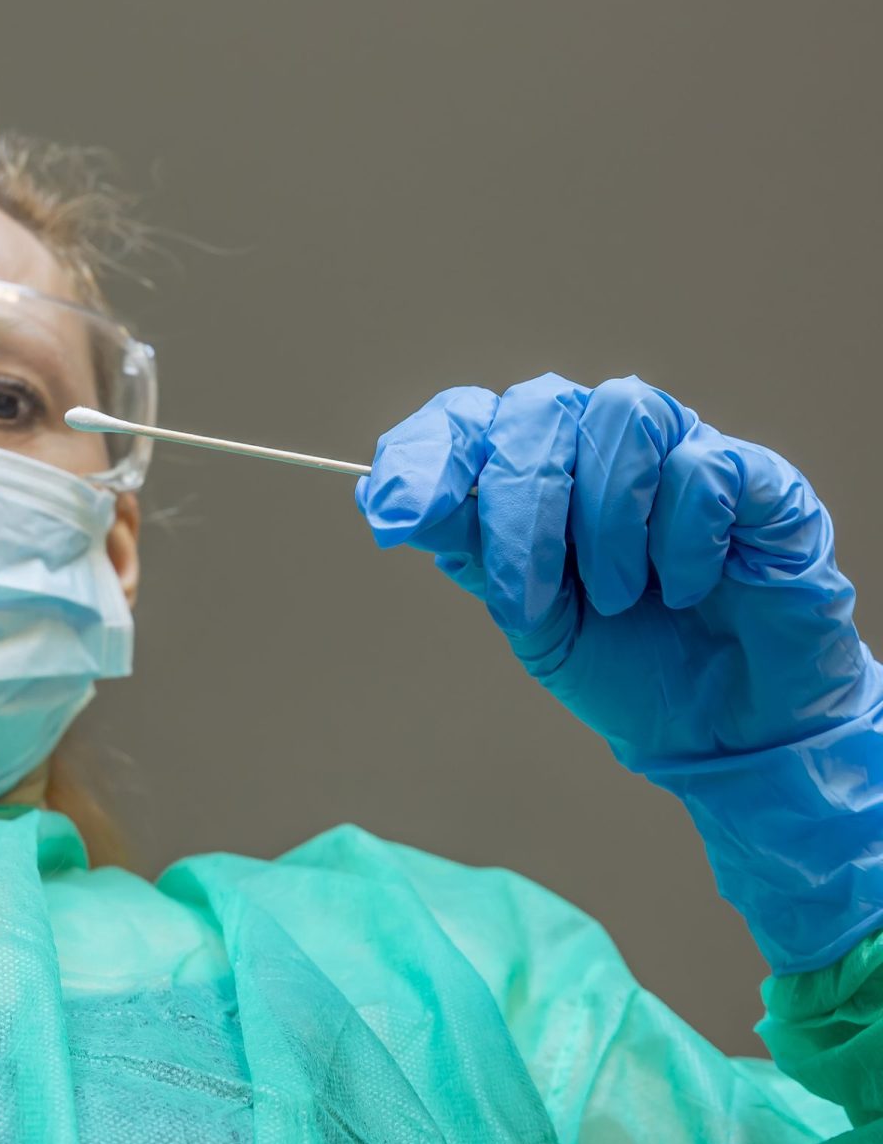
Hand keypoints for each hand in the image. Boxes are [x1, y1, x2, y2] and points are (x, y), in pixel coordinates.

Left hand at [357, 373, 882, 971]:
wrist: (722, 734)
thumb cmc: (625, 664)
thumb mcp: (528, 615)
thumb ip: (471, 549)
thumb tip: (383, 497)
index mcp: (538, 469)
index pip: (469, 416)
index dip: (426, 451)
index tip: (393, 512)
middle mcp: (604, 445)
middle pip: (538, 409)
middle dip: (518, 506)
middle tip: (528, 598)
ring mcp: (682, 452)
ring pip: (623, 414)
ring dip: (604, 520)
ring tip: (618, 596)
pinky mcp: (759, 481)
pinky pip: (705, 466)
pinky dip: (682, 536)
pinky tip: (687, 588)